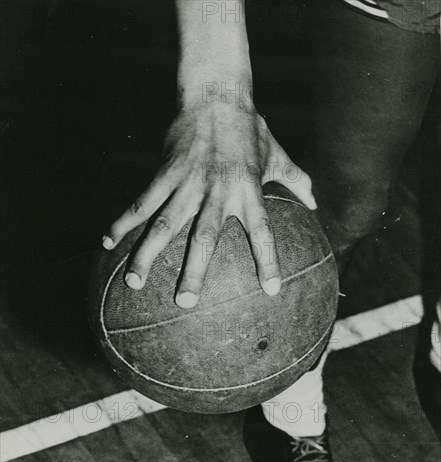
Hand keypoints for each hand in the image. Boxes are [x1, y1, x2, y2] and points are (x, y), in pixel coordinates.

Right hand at [102, 103, 315, 307]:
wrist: (217, 95)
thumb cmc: (251, 130)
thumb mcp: (278, 156)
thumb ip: (298, 181)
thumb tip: (315, 203)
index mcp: (249, 191)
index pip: (262, 231)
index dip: (268, 260)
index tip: (270, 291)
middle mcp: (218, 191)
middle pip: (204, 238)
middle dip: (193, 272)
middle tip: (184, 303)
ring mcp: (188, 182)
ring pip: (164, 224)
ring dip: (146, 254)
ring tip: (133, 283)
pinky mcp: (165, 172)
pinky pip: (141, 201)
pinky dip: (123, 222)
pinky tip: (107, 243)